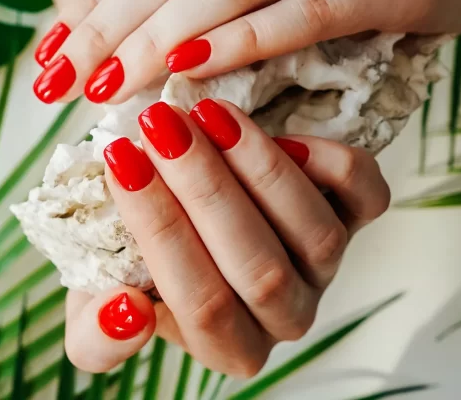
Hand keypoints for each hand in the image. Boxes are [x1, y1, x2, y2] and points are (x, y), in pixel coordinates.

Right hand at [62, 99, 389, 376]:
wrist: (185, 216)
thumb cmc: (136, 264)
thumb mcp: (95, 303)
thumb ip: (98, 334)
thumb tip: (126, 311)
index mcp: (228, 347)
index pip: (202, 304)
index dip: (160, 230)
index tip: (120, 161)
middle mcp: (285, 315)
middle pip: (260, 268)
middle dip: (205, 188)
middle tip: (160, 124)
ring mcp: (325, 267)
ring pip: (315, 234)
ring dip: (260, 167)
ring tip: (207, 114)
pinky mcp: (355, 218)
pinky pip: (366, 197)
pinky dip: (333, 164)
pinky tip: (283, 133)